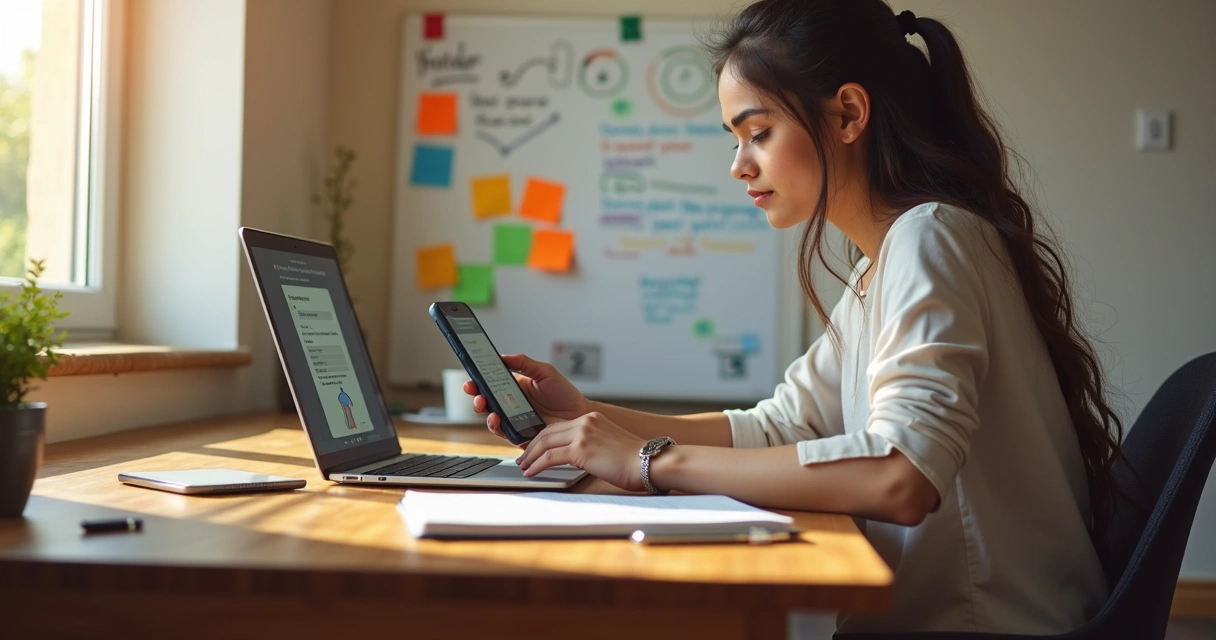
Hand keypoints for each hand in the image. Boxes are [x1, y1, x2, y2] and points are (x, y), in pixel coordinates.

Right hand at [463, 354, 589, 441]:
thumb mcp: (545, 372)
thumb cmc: (565, 394)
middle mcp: (511, 404)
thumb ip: (524, 363)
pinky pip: (503, 433)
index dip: (478, 381)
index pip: (490, 383)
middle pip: (486, 401)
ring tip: (487, 407)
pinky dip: (497, 427)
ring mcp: (514, 420)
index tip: (471, 378)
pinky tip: (498, 420)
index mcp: (514, 387)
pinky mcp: (519, 434)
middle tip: (476, 393)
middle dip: (477, 396)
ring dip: (485, 412)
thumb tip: (503, 356)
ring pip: (491, 418)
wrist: (579, 415)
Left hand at [514, 412, 647, 491]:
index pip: (558, 425)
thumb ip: (592, 444)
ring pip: (544, 442)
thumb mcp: (609, 444)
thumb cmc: (635, 460)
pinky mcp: (581, 449)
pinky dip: (536, 465)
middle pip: (547, 431)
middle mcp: (585, 421)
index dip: (541, 437)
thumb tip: (577, 456)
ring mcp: (582, 434)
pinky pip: (550, 457)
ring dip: (530, 456)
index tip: (532, 448)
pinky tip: (531, 472)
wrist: (649, 462)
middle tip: (522, 458)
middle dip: (531, 446)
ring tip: (523, 467)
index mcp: (592, 418)